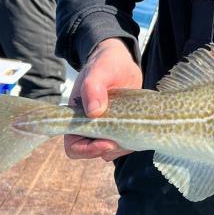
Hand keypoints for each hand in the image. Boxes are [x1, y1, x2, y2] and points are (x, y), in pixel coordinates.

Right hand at [64, 37, 142, 162]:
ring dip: (121, 148)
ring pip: (111, 150)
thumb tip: (94, 111)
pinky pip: (125, 143)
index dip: (87, 150)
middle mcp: (89, 126)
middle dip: (108, 149)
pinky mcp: (122, 127)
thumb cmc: (105, 64)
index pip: (73, 146)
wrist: (122, 62)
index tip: (106, 142)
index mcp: (75, 118)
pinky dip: (132, 142)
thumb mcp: (99, 72)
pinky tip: (140, 130)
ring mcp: (106, 128)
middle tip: (122, 140)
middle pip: (93, 152)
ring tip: (133, 133)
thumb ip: (93, 87)